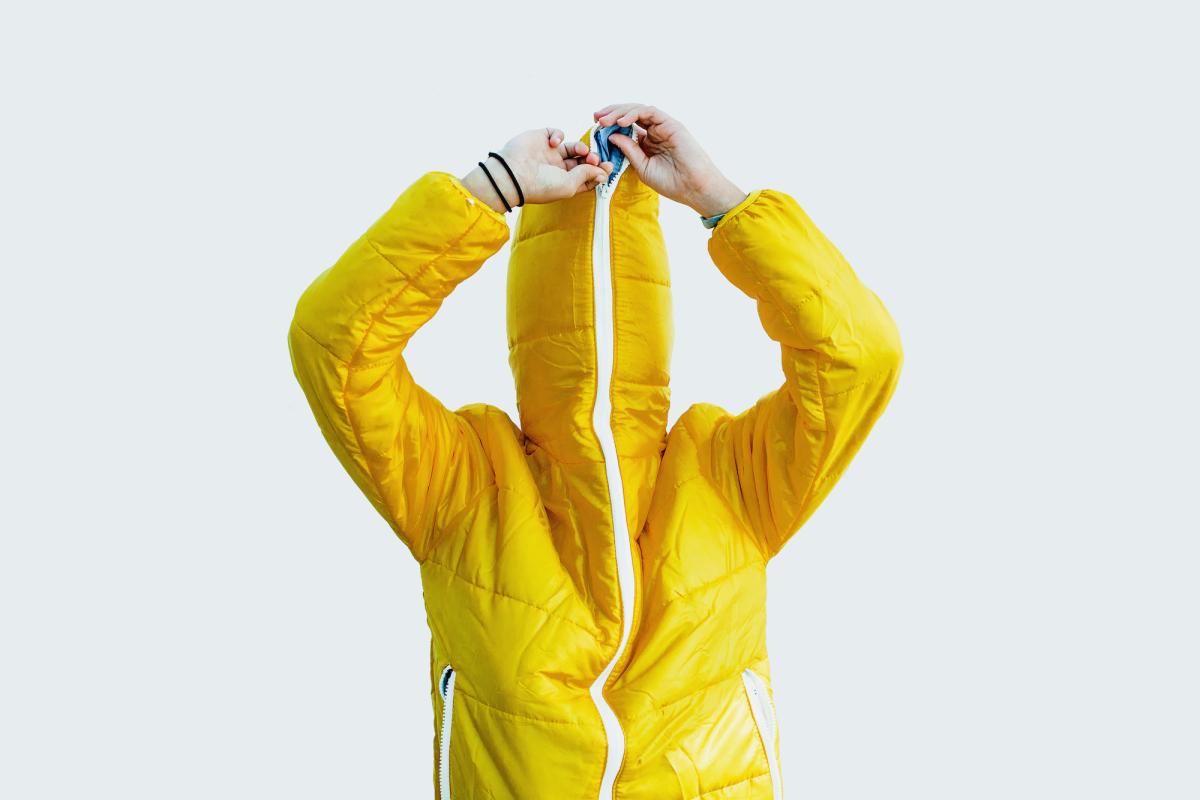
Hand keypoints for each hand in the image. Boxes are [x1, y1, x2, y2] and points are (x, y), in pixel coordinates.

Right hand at [461, 128, 612, 212]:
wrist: (512, 174)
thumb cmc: (540, 185)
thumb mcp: (569, 185)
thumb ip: (587, 175)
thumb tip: (602, 171)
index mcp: (565, 182)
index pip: (587, 176)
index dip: (599, 171)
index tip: (608, 167)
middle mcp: (559, 168)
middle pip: (583, 161)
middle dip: (592, 158)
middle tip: (594, 158)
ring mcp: (550, 153)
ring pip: (574, 146)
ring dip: (581, 147)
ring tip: (581, 151)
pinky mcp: (542, 139)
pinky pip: (557, 133)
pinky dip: (559, 135)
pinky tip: (554, 143)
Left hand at [593, 104, 746, 217]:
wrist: (694, 188)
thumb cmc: (672, 182)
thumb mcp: (642, 167)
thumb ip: (628, 150)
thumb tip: (611, 135)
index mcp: (648, 142)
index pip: (626, 127)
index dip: (611, 124)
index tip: (596, 127)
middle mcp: (655, 131)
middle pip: (630, 115)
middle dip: (611, 114)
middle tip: (595, 117)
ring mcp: (663, 126)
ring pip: (637, 110)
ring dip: (619, 113)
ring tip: (604, 120)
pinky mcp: (671, 124)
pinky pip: (649, 112)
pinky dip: (634, 114)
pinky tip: (621, 122)